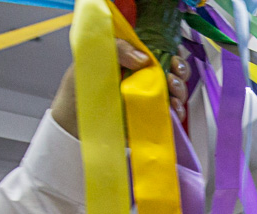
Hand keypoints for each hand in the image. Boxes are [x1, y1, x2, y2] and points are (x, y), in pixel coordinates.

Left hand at [52, 42, 191, 137]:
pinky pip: (173, 114)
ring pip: (177, 91)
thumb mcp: (95, 57)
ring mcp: (150, 98)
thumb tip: (144, 59)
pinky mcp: (152, 118)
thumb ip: (118, 49)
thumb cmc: (81, 87)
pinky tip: (173, 110)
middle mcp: (145, 77)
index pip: (162, 50)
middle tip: (172, 75)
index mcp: (134, 58)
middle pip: (175, 70)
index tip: (173, 57)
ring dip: (180, 91)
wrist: (75, 121)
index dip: (173, 52)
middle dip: (181, 71)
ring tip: (171, 94)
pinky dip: (178, 112)